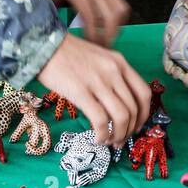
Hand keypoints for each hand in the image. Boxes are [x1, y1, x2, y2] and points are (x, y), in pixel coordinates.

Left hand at [26, 0, 129, 47]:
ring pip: (120, 9)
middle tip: (102, 48)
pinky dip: (117, 18)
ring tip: (106, 39)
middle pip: (110, 14)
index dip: (93, 36)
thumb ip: (54, 18)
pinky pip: (120, 3)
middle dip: (108, 35)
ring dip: (116, 27)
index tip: (90, 48)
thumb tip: (64, 43)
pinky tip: (107, 27)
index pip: (90, 17)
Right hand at [38, 31, 150, 146]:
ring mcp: (99, 81)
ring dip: (117, 135)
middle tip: (120, 140)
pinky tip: (96, 138)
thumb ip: (111, 76)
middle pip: (133, 109)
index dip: (143, 115)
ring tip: (109, 142)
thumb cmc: (68, 53)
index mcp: (120, 63)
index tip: (136, 126)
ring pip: (121, 117)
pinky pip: (100, 120)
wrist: (44, 45)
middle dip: (129, 130)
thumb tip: (117, 104)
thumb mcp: (98, 58)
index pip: (144, 93)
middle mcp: (114, 71)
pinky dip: (102, 134)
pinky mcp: (81, 92)